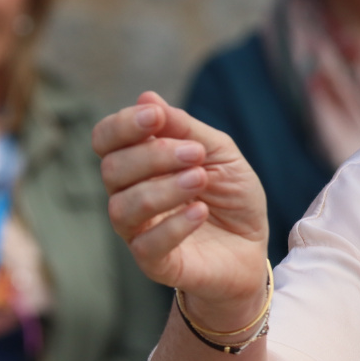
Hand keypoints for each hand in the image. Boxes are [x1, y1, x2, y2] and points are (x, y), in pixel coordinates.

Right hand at [94, 91, 269, 329]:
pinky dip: (174, 225)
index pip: (106, 140)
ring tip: (199, 179)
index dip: (123, 126)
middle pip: (112, 170)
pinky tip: (200, 211)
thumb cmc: (232, 196)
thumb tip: (146, 97)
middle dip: (152, 155)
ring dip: (163, 188)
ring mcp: (138, 231)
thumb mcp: (220, 153)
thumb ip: (186, 129)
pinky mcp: (155, 263)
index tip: (155, 116)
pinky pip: (145, 245)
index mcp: (140, 164)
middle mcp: (129, 195)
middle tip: (195, 154)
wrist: (252, 247)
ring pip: (123, 207)